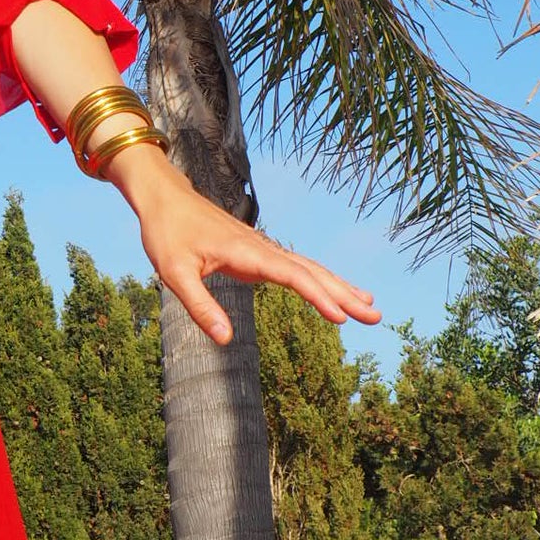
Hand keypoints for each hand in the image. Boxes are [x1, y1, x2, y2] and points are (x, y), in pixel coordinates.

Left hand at [120, 146, 381, 344]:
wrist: (164, 198)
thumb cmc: (166, 234)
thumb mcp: (174, 273)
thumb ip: (199, 306)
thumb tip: (225, 341)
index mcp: (246, 252)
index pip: (292, 275)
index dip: (318, 297)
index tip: (341, 318)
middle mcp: (262, 247)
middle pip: (311, 271)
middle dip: (343, 294)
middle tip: (375, 317)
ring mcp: (262, 248)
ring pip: (309, 267)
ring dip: (338, 286)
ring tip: (369, 305)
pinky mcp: (257, 251)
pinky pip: (296, 266)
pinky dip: (319, 279)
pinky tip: (333, 290)